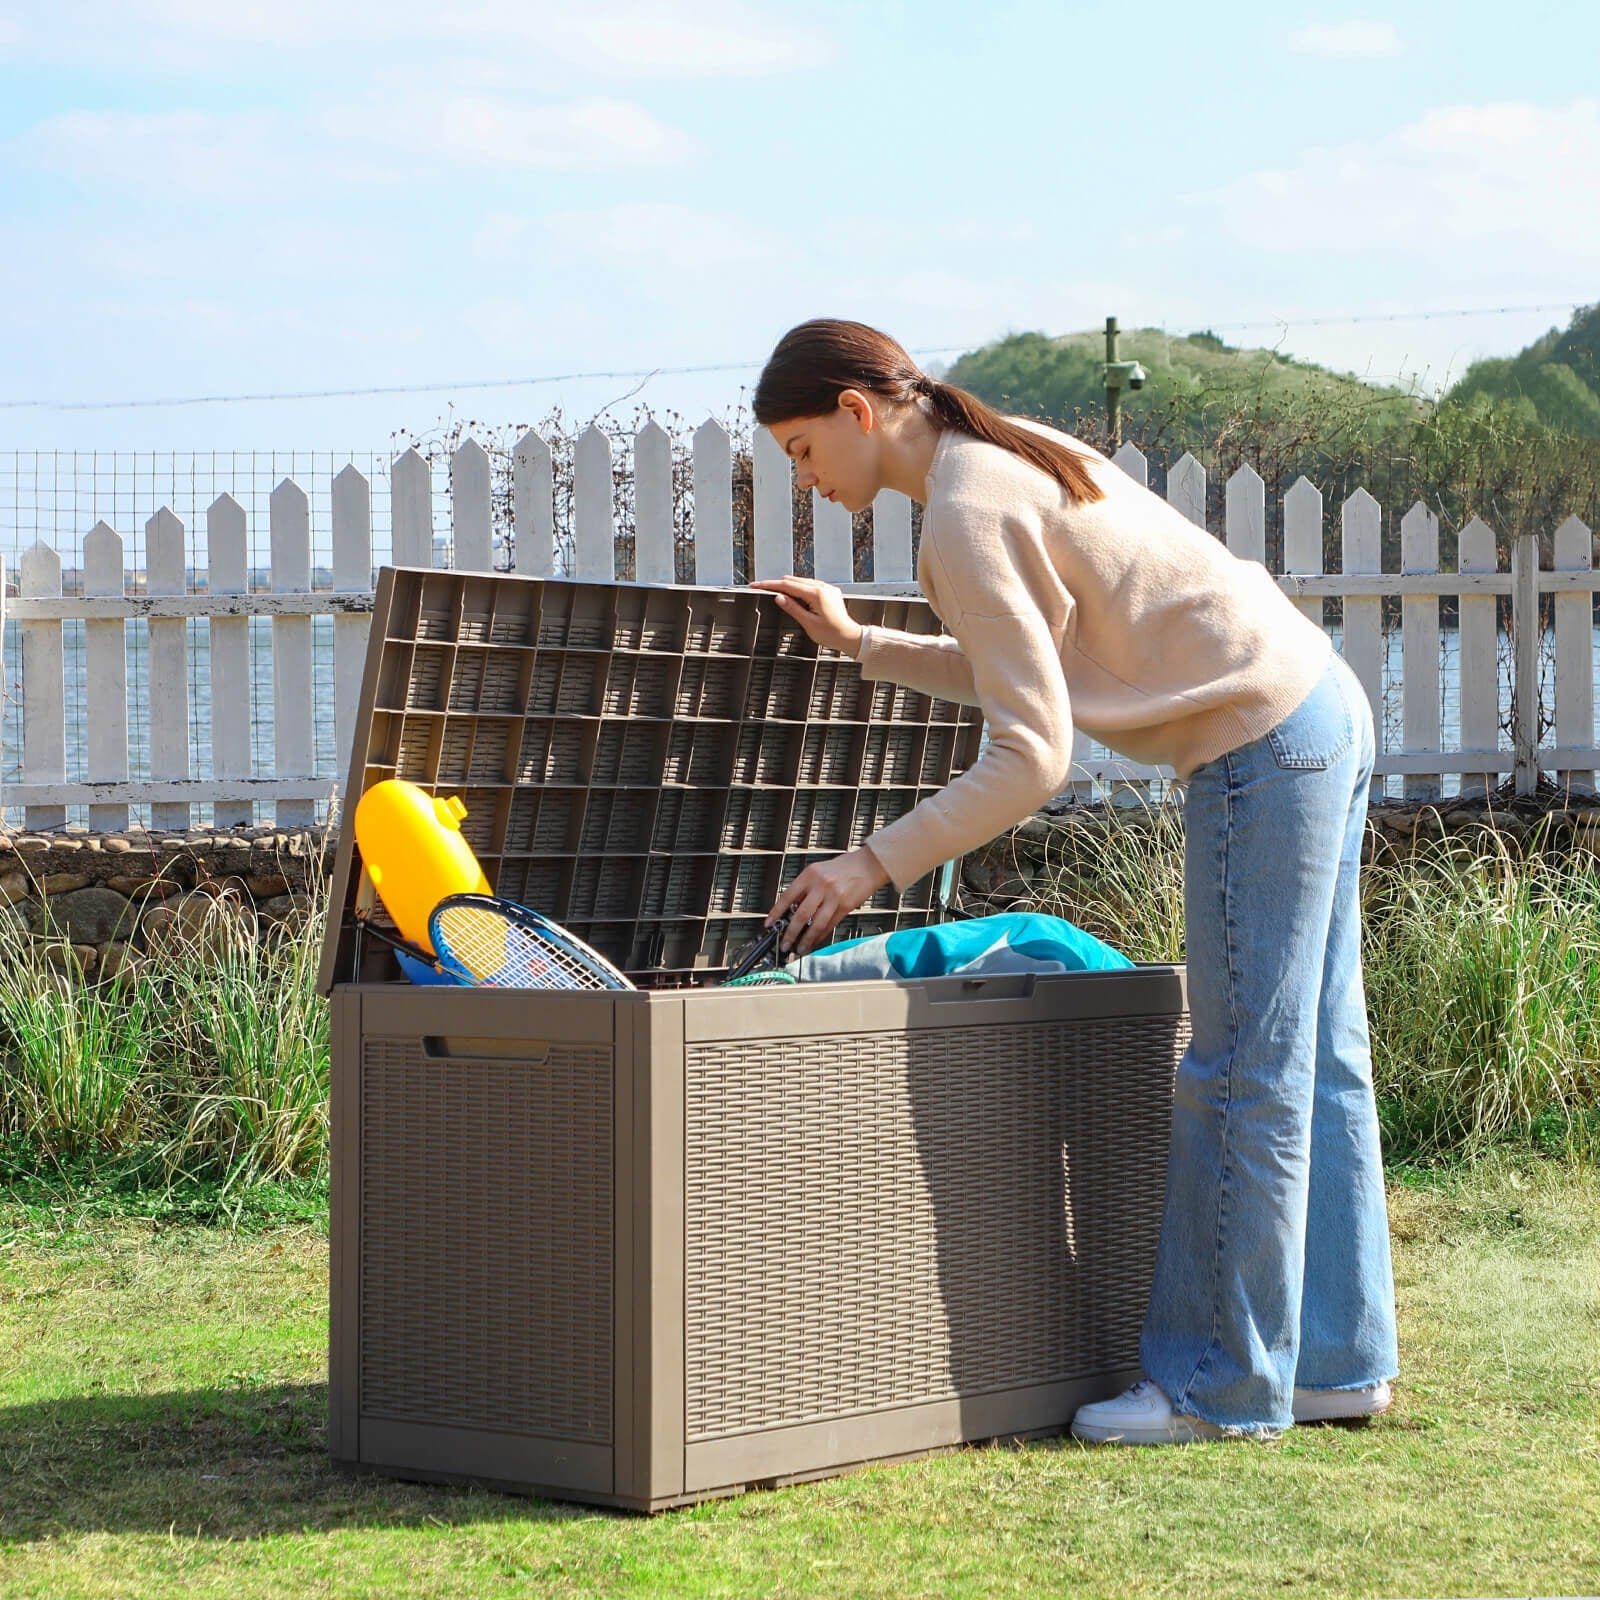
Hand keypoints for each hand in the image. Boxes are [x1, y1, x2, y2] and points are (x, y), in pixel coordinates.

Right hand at [749, 576, 862, 656]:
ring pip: (802, 581)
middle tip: (762, 588)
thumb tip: (779, 597)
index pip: (787, 585)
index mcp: (816, 594)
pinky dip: (799, 588)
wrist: (850, 637)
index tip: (758, 585)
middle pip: (794, 580)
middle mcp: (823, 588)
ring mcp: (827, 589)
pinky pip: (811, 585)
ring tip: (775, 591)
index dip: (770, 585)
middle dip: (777, 584)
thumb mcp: (808, 623)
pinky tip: (794, 594)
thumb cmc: (832, 634)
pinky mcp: (830, 592)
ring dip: (788, 585)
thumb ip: (792, 608)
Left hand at [768, 847, 890, 955]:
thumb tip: (791, 908)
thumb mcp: (818, 871)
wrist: (869, 864)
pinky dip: (820, 935)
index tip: (769, 924)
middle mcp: (821, 885)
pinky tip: (815, 941)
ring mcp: (834, 896)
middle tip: (784, 943)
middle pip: (801, 914)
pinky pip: (830, 925)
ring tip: (800, 947)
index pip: (788, 896)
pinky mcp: (845, 906)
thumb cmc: (844, 867)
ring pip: (816, 923)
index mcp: (810, 874)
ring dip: (806, 939)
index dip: (776, 912)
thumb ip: (805, 888)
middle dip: (790, 933)